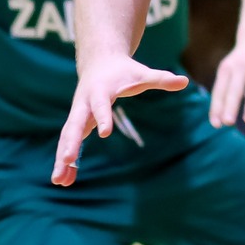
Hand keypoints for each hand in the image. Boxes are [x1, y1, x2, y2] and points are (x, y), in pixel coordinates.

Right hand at [52, 56, 188, 185]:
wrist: (99, 63)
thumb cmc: (123, 71)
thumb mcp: (142, 73)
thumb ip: (161, 79)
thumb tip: (185, 82)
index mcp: (100, 91)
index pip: (100, 105)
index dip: (102, 117)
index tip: (104, 133)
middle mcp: (83, 104)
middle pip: (74, 124)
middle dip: (69, 143)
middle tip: (66, 161)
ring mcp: (78, 115)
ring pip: (67, 138)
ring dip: (62, 159)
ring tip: (59, 181)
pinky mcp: (77, 123)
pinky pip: (68, 143)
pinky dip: (66, 161)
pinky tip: (66, 181)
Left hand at [209, 35, 244, 128]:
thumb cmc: (240, 62)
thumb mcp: (228, 70)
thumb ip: (224, 92)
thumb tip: (218, 120)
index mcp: (225, 70)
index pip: (219, 91)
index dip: (217, 107)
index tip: (217, 125)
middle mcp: (239, 68)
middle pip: (235, 90)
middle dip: (231, 106)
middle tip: (228, 122)